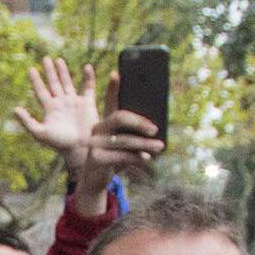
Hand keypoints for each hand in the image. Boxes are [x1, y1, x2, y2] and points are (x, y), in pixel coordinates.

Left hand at [13, 57, 98, 173]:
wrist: (80, 149)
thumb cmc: (60, 144)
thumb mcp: (41, 133)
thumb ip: (27, 121)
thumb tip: (14, 109)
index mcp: (50, 109)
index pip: (41, 91)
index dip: (36, 80)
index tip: (31, 69)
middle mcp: (62, 104)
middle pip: (54, 84)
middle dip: (49, 72)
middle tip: (45, 59)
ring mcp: (74, 103)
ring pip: (68, 83)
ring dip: (63, 72)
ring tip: (59, 60)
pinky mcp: (87, 104)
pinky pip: (88, 88)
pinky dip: (89, 77)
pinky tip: (87, 67)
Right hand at [73, 73, 163, 212]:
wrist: (96, 181)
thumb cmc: (114, 159)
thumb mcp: (125, 145)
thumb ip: (135, 134)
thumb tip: (155, 129)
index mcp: (105, 120)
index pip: (110, 100)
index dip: (113, 87)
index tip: (117, 73)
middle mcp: (97, 128)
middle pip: (119, 117)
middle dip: (139, 121)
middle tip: (155, 128)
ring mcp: (95, 143)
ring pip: (123, 139)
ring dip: (144, 143)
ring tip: (160, 146)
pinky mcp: (96, 158)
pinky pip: (121, 155)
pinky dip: (137, 157)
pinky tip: (147, 157)